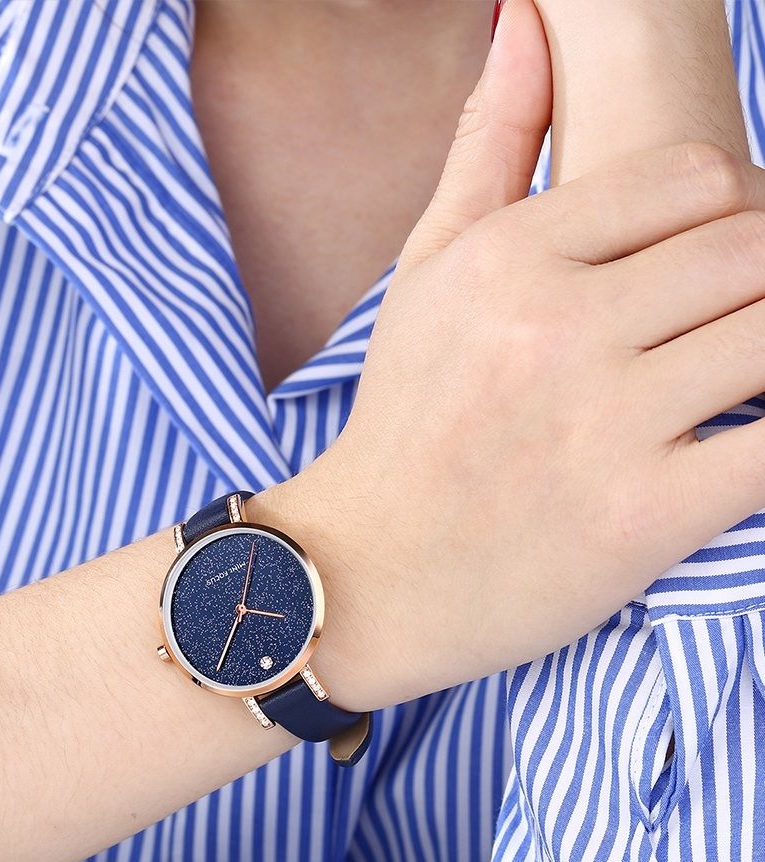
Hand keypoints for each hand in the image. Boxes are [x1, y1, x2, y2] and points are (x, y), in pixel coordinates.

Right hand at [264, 0, 764, 710]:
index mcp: (509, 258)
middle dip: (746, 289)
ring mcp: (605, 422)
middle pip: (752, 248)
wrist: (371, 572)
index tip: (688, 277)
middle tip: (703, 336)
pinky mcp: (645, 516)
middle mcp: (557, 327)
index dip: (715, 221)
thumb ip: (490, 146)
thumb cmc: (404, 420)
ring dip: (760, 361)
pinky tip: (728, 442)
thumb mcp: (428, 277)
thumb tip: (526, 15)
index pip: (695, 178)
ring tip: (707, 389)